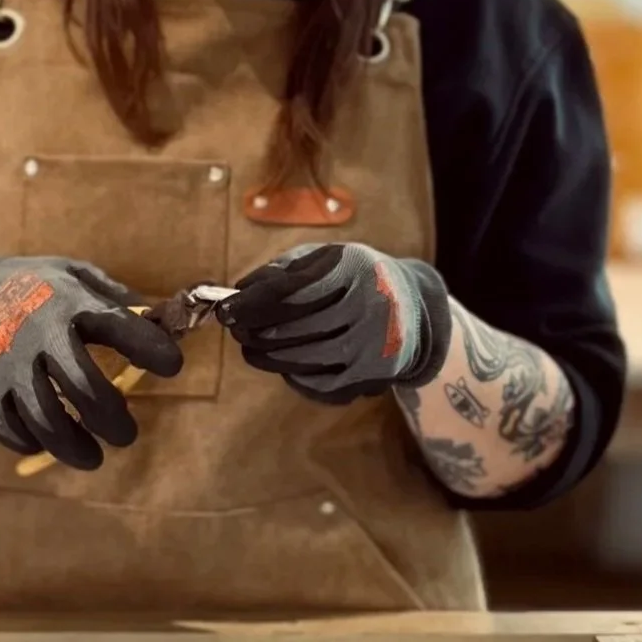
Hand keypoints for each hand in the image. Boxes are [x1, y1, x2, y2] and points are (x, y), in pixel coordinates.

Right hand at [0, 253, 181, 467]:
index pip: (117, 325)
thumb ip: (115, 299)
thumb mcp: (73, 274)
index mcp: (67, 301)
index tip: (172, 366)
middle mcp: (37, 334)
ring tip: (93, 456)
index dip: (150, 347)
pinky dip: (31, 443)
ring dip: (74, 446)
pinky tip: (46, 443)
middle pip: (82, 387)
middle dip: (112, 419)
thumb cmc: (33, 287)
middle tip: (126, 434)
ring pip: (45, 420)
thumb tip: (161, 322)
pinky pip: (9, 430)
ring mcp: (7, 365)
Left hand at [221, 241, 451, 403]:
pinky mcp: (372, 378)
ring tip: (251, 347)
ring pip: (302, 360)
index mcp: (357, 268)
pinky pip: (318, 384)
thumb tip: (239, 291)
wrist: (415, 309)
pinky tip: (285, 364)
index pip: (292, 290)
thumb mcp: (328, 258)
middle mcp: (371, 307)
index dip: (252, 303)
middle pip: (293, 328)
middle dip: (255, 331)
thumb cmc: (357, 278)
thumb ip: (284, 269)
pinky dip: (294, 375)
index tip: (225, 310)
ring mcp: (373, 347)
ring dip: (268, 356)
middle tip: (236, 330)